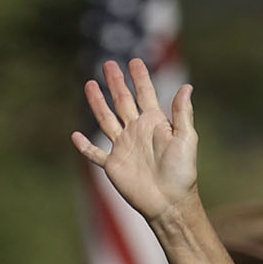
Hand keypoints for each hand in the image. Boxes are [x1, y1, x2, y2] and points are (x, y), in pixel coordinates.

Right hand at [71, 59, 198, 225]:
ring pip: (106, 119)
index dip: (140, 78)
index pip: (145, 94)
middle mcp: (137, 131)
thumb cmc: (182, 172)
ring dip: (98, 103)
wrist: (170, 202)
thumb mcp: (186, 139)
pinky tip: (75, 135)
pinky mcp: (113, 165)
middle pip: (123, 101)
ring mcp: (123, 147)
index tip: (134, 61)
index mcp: (155, 123)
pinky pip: (95, 154)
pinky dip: (84, 146)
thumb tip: (187, 87)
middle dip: (116, 83)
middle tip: (109, 64)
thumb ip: (183, 114)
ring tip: (89, 85)